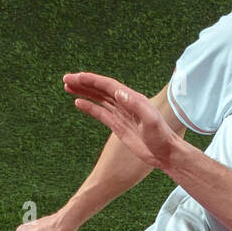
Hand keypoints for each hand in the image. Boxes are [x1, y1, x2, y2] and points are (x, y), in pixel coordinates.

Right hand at [63, 71, 179, 167]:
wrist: (166, 154)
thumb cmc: (161, 137)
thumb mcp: (150, 120)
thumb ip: (135, 105)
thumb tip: (118, 92)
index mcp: (132, 98)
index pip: (108, 85)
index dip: (92, 80)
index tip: (77, 77)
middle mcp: (126, 103)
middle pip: (101, 89)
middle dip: (83, 83)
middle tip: (66, 79)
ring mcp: (121, 114)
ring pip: (99, 99)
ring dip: (84, 92)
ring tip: (67, 87)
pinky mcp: (119, 126)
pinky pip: (101, 114)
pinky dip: (89, 107)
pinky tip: (78, 103)